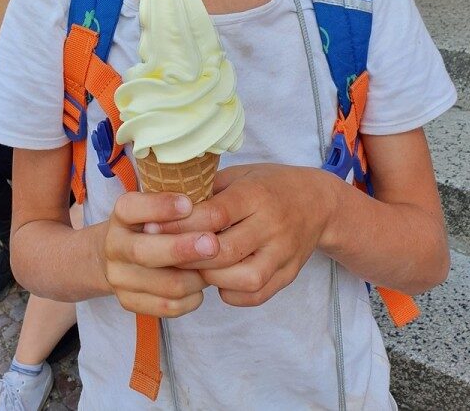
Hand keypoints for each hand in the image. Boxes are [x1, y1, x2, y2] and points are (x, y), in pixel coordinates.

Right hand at [102, 191, 219, 317]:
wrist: (122, 253)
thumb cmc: (154, 222)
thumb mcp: (160, 204)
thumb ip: (179, 201)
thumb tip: (211, 204)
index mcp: (121, 214)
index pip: (132, 208)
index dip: (159, 207)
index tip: (188, 204)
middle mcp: (114, 245)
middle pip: (144, 253)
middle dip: (181, 250)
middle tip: (212, 244)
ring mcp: (119, 277)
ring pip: (166, 284)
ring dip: (196, 276)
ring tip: (213, 265)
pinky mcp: (129, 302)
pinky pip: (170, 306)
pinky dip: (193, 296)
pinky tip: (199, 283)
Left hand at [151, 164, 334, 307]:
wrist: (318, 202)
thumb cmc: (269, 184)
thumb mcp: (240, 174)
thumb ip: (209, 190)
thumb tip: (166, 204)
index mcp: (255, 195)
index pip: (214, 215)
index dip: (180, 224)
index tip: (152, 226)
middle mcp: (272, 225)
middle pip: (224, 251)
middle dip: (188, 255)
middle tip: (162, 253)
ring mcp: (283, 253)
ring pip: (243, 278)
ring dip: (210, 277)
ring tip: (191, 268)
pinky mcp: (289, 274)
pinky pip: (258, 295)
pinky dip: (232, 294)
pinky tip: (216, 281)